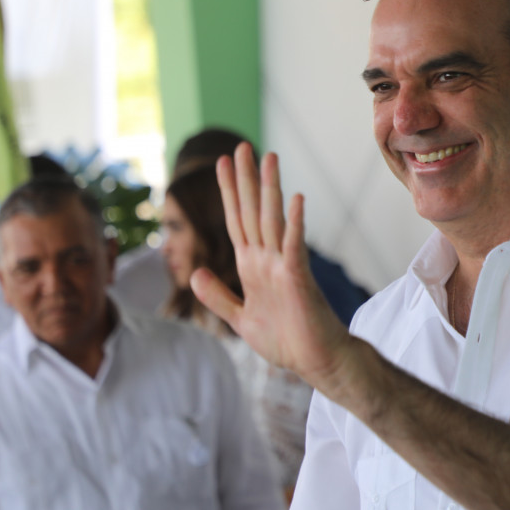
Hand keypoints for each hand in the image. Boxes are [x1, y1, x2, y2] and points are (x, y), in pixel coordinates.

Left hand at [191, 145, 354, 389]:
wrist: (316, 362)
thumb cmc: (285, 341)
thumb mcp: (239, 318)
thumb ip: (218, 296)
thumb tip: (194, 274)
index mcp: (251, 266)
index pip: (236, 221)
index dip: (228, 192)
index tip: (222, 164)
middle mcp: (267, 259)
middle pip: (253, 212)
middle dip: (246, 179)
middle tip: (241, 147)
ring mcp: (283, 266)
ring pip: (272, 220)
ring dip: (270, 189)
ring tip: (268, 157)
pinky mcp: (298, 279)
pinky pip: (294, 246)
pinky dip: (293, 223)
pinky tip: (294, 199)